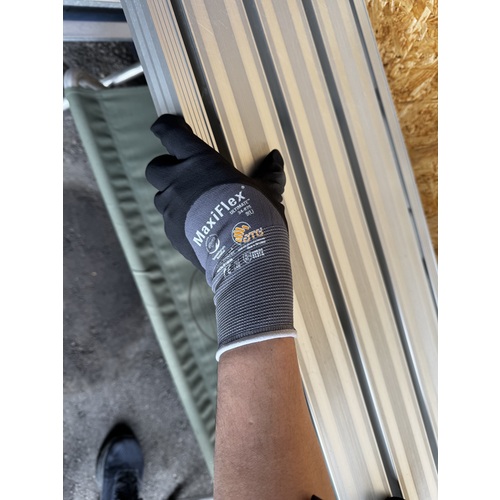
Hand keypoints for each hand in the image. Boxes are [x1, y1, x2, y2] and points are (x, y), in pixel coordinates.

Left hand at [146, 114, 295, 359]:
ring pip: (160, 196)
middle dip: (166, 168)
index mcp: (199, 161)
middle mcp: (178, 181)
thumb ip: (268, 174)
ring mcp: (171, 208)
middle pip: (155, 166)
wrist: (242, 254)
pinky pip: (169, 221)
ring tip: (194, 205)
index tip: (172, 127)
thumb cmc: (255, 213)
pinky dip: (179, 221)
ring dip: (172, 196)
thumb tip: (276, 158)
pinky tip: (198, 228)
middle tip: (184, 174)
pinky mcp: (172, 232)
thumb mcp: (266, 191)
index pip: (169, 132)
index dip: (167, 126)